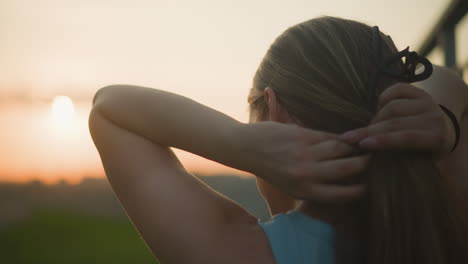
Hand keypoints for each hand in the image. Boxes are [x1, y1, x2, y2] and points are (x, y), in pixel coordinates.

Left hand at [239, 122, 369, 202]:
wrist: (247, 148)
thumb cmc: (270, 169)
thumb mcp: (291, 186)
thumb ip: (314, 185)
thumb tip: (342, 183)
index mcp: (304, 191)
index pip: (342, 194)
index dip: (360, 190)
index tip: (368, 185)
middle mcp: (307, 174)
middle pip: (347, 169)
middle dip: (364, 164)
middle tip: (372, 160)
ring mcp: (306, 154)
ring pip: (341, 148)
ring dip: (355, 146)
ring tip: (362, 145)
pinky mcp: (303, 136)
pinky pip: (329, 136)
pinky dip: (340, 137)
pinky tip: (346, 137)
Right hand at [338, 83, 454, 158]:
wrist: (445, 130)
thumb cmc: (426, 151)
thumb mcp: (419, 160)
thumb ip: (400, 157)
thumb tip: (370, 157)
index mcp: (437, 138)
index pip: (407, 137)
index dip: (384, 141)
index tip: (362, 145)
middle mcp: (435, 117)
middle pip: (395, 122)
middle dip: (368, 131)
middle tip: (348, 138)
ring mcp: (428, 102)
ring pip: (392, 106)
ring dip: (375, 118)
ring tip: (368, 128)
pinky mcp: (420, 91)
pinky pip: (396, 89)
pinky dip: (383, 98)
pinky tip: (378, 109)